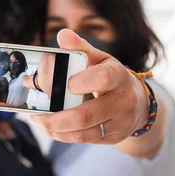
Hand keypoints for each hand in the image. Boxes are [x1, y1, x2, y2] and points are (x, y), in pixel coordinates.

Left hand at [31, 29, 149, 144]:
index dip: (82, 82)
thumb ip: (80, 48)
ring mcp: (119, 123)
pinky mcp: (113, 137)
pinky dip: (63, 136)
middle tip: (37, 115)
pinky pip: (85, 140)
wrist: (138, 104)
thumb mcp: (100, 60)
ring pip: (83, 133)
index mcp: (119, 76)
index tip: (67, 84)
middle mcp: (123, 102)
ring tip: (39, 122)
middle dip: (57, 119)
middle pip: (87, 115)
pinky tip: (51, 128)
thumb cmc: (111, 77)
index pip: (104, 78)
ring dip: (56, 130)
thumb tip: (63, 35)